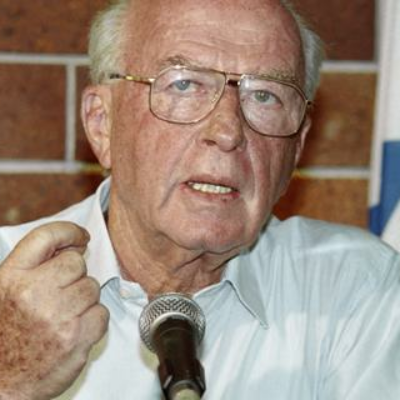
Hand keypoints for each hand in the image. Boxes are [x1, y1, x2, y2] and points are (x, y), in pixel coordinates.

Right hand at [0, 222, 108, 399]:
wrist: (1, 385)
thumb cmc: (6, 334)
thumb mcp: (6, 291)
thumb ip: (34, 265)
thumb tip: (75, 246)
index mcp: (11, 277)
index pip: (45, 236)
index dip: (68, 231)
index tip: (81, 238)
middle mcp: (33, 293)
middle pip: (76, 263)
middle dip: (73, 276)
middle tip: (60, 294)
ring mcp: (57, 316)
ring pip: (92, 287)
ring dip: (84, 300)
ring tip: (64, 316)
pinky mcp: (76, 338)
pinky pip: (102, 313)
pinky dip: (93, 321)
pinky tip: (74, 330)